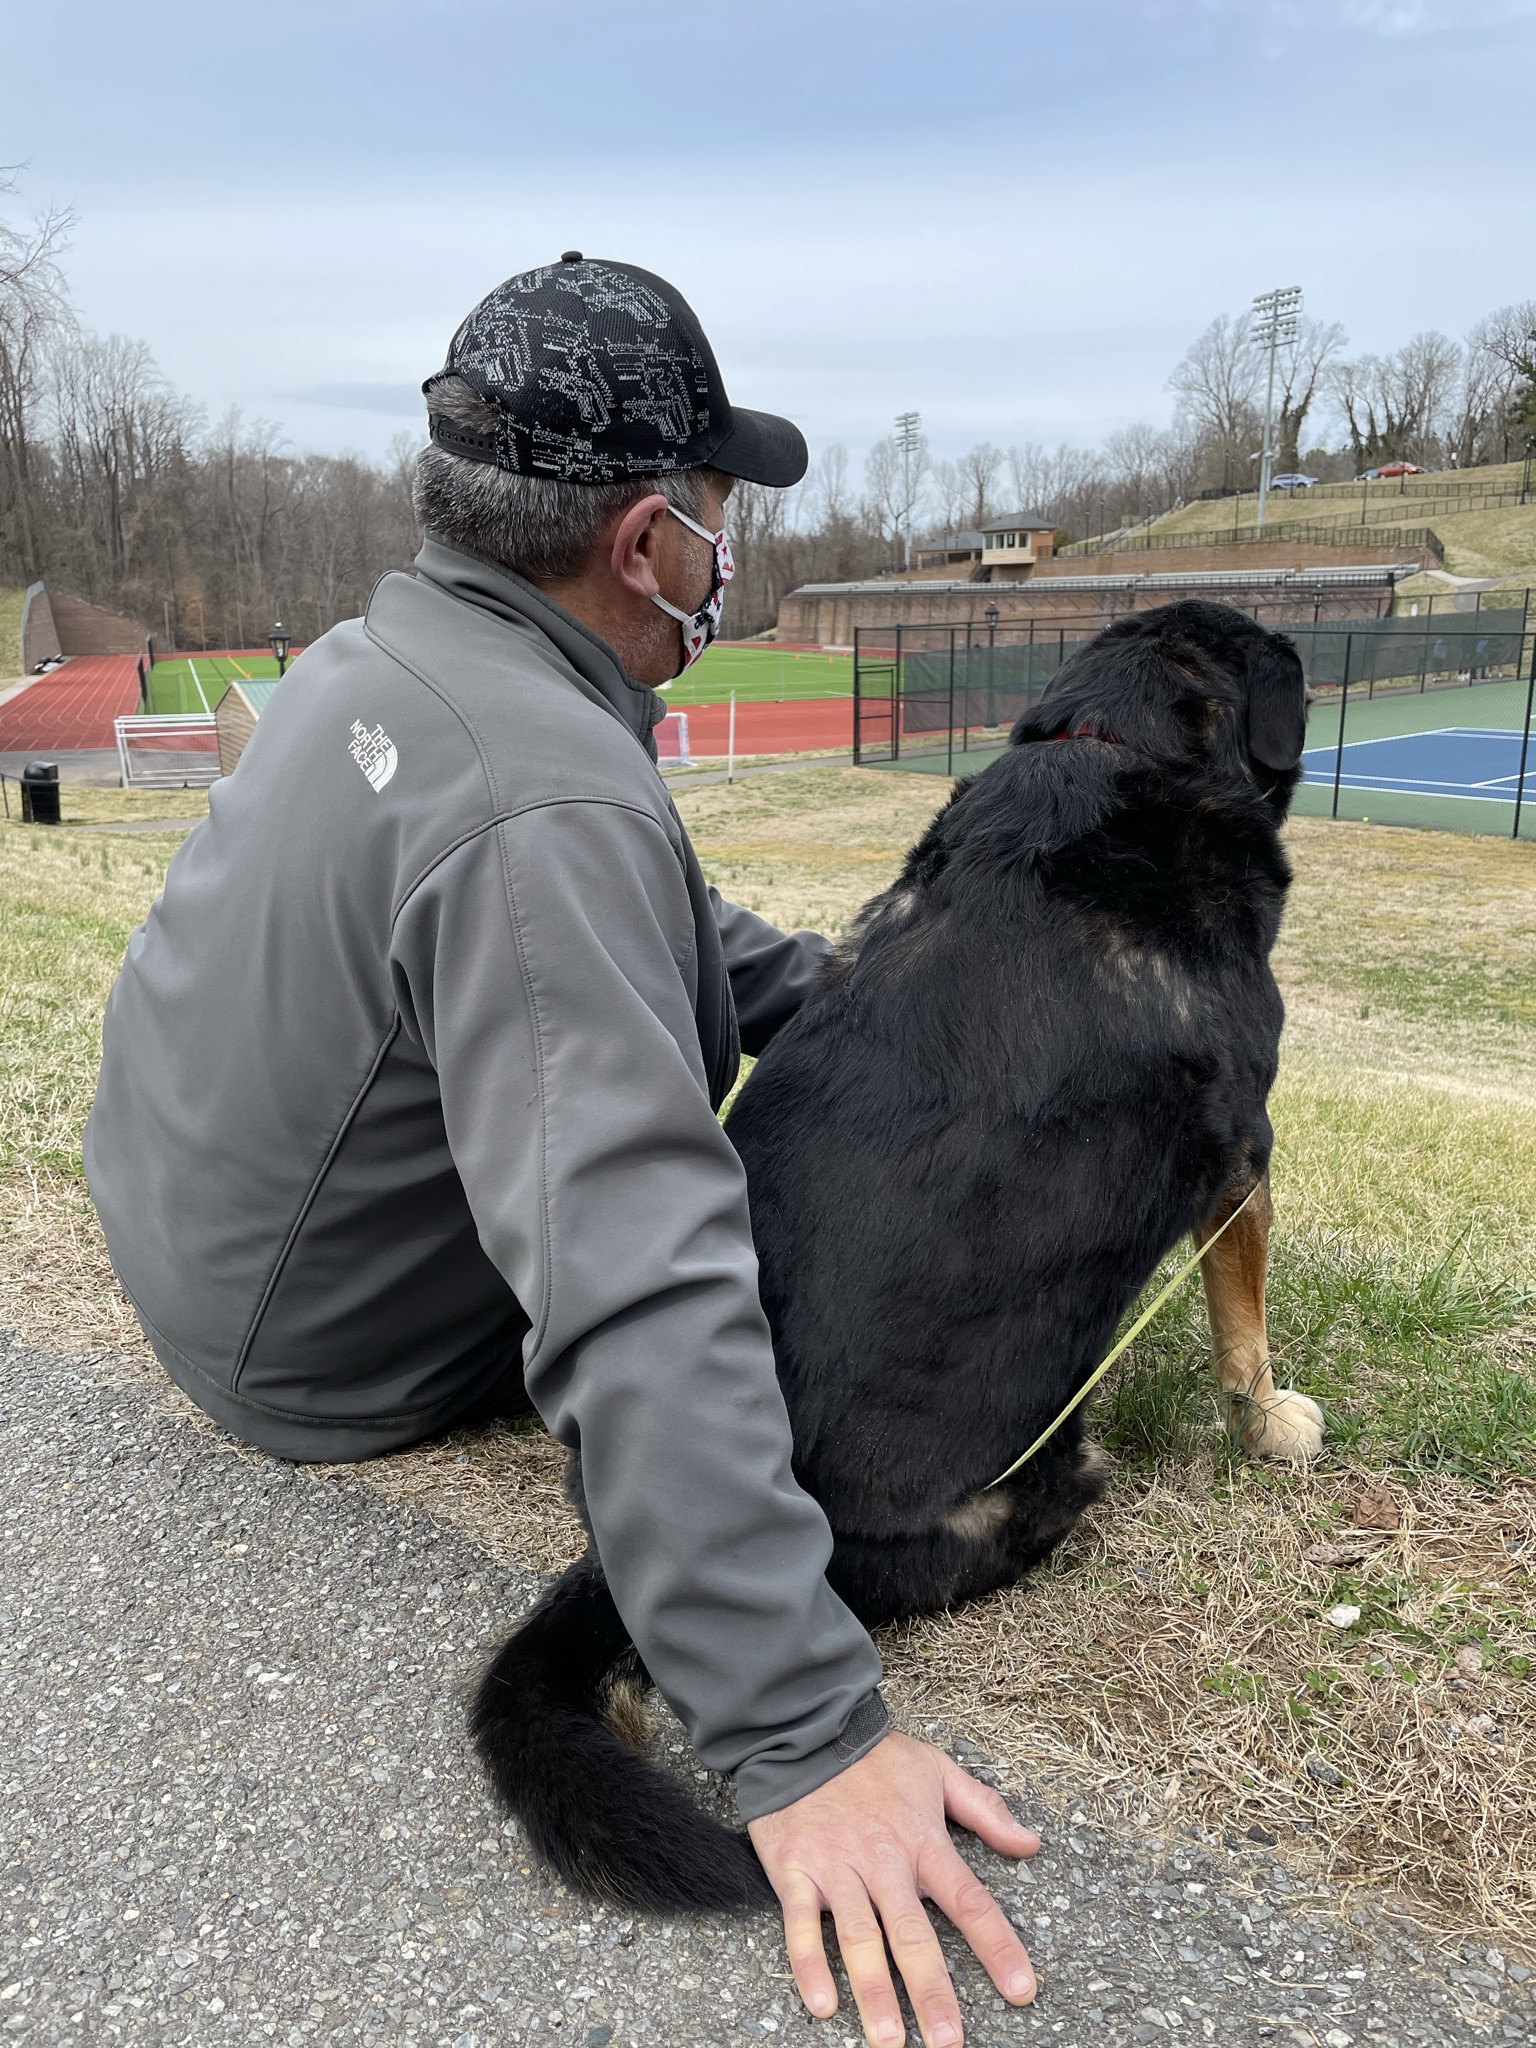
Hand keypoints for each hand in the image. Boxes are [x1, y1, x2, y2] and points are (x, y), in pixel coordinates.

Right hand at [746, 1731, 1038, 2046]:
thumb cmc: (874, 1758)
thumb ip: (985, 1808)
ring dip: (874, 1990)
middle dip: (932, 1990)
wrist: (804, 1731)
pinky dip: (809, 1963)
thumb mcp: (937, 1770)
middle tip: (948, 2040)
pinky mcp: (795, 1870)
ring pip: (858, 1937)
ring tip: (889, 2038)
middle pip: (912, 1933)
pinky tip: (822, 2002)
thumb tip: (1031, 1841)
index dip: (997, 1947)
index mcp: (922, 1841)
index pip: (969, 1900)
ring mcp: (837, 1867)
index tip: (1021, 1991)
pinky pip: (800, 1923)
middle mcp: (883, 1860)